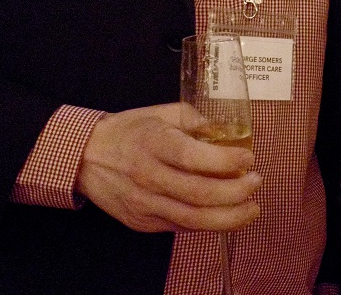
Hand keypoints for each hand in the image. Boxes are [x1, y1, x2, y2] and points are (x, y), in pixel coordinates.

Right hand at [77, 103, 260, 232]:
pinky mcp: (142, 222)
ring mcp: (144, 203)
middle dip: (236, 192)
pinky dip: (207, 223)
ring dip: (229, 218)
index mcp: (153, 143)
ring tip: (251, 208)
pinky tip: (225, 215)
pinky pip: (181, 227)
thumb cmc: (127, 131)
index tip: (248, 158)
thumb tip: (226, 132)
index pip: (193, 157)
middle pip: (198, 194)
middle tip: (256, 183)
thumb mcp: (161, 113)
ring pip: (193, 219)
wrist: (85, 158)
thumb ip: (195, 120)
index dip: (225, 161)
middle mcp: (148, 176)